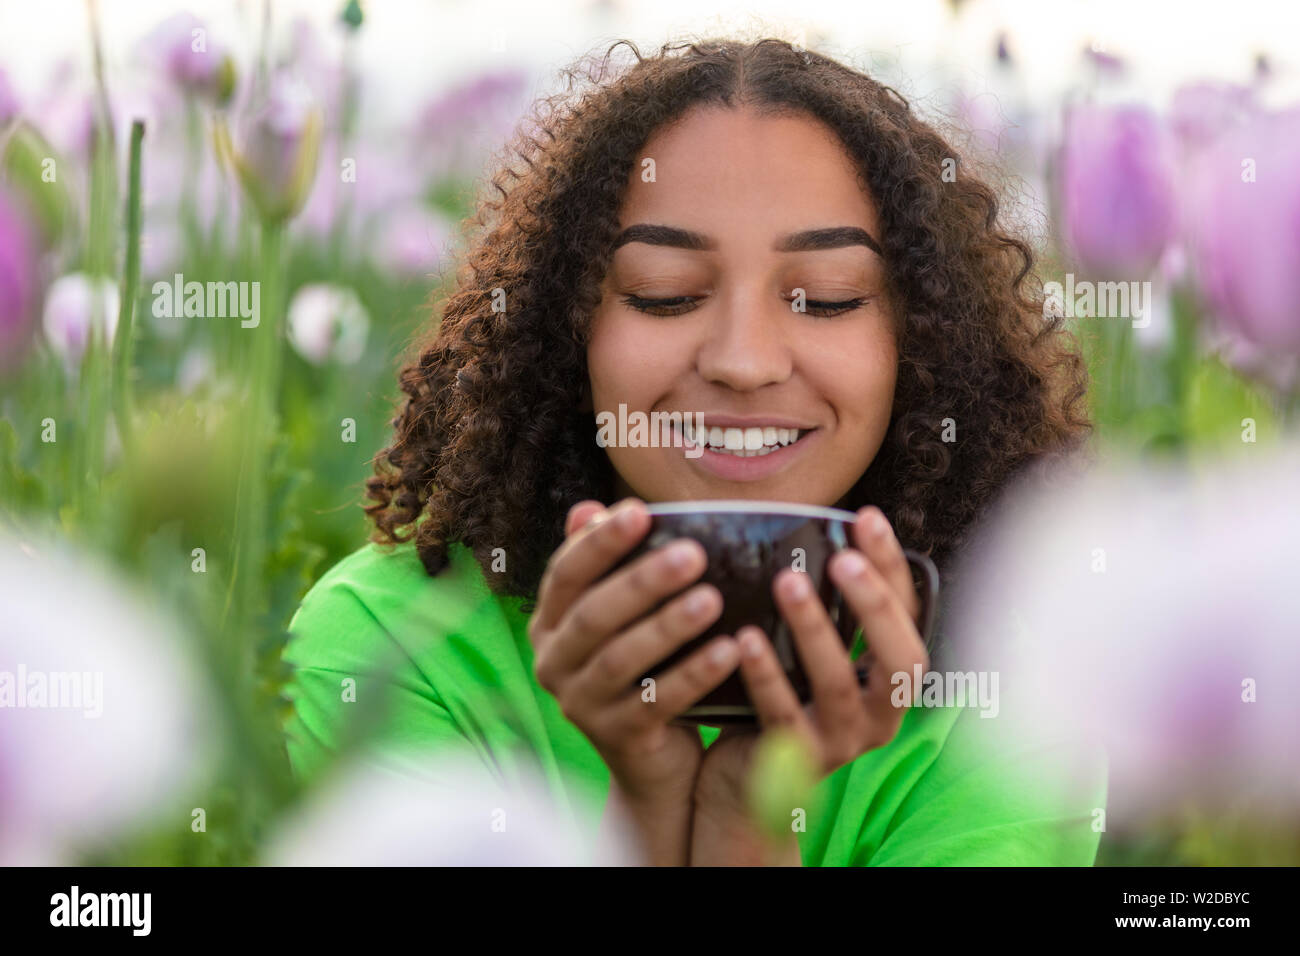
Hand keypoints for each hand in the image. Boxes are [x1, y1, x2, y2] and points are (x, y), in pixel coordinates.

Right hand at [528, 497, 741, 815]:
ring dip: (668, 627)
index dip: (599, 542)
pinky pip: (657, 703)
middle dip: (642, 581)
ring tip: (712, 600)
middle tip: (693, 554)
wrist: (650, 757)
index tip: (640, 511)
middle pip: (593, 615)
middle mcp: (553, 663)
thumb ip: (608, 565)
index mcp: (550, 622)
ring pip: (620, 659)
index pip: (565, 573)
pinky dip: (693, 675)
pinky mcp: (617, 738)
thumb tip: (588, 509)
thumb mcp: (622, 616)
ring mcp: (580, 705)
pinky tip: (729, 651)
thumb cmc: (642, 664)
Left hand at [693, 505, 929, 814]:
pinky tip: (745, 638)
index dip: (891, 567)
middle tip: (842, 557)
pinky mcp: (796, 762)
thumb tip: (810, 529)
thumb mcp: (808, 651)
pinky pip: (784, 715)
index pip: (908, 617)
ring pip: (838, 685)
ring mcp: (843, 742)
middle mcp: (881, 714)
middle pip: (900, 659)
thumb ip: (822, 606)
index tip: (867, 518)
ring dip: (814, 628)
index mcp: (890, 679)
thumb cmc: (780, 697)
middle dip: (873, 603)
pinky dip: (766, 674)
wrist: (741, 781)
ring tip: (788, 581)